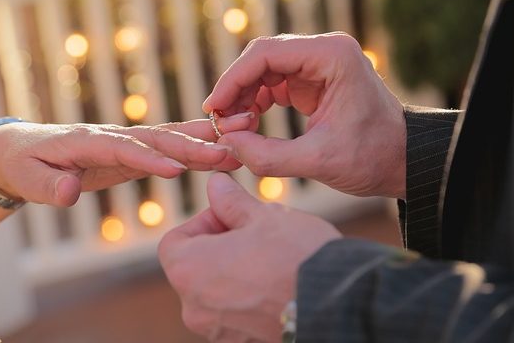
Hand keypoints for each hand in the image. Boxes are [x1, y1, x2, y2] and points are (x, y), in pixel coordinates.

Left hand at [0, 114, 251, 206]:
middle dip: (192, 146)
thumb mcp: (26, 179)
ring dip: (202, 139)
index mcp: (86, 143)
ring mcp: (123, 140)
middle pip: (156, 139)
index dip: (150, 159)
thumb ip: (47, 187)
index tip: (179, 170)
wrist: (21, 149)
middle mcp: (110, 136)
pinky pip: (166, 145)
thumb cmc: (23, 165)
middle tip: (228, 152)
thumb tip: (68, 192)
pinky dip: (192, 144)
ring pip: (168, 137)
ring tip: (239, 139)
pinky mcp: (131, 149)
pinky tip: (219, 144)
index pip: (123, 150)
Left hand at [159, 173, 340, 341]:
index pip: (175, 242)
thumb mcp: (263, 217)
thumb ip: (231, 202)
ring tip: (270, 257)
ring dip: (234, 272)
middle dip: (220, 246)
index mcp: (188, 271)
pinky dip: (247, 297)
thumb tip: (215, 185)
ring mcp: (216, 332)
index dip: (202, 222)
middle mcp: (194, 308)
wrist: (338, 306)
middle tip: (254, 233)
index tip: (231, 216)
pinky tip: (276, 283)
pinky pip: (235, 314)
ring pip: (215, 292)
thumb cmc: (296, 256)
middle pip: (194, 268)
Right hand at [203, 33, 406, 197]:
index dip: (233, 79)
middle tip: (219, 121)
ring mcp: (318, 64)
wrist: (403, 160)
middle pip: (261, 57)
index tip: (214, 108)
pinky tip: (248, 123)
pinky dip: (256, 101)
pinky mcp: (313, 81)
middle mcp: (324, 51)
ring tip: (233, 127)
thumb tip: (227, 142)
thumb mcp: (318, 161)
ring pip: (264, 70)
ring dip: (244, 95)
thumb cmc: (373, 157)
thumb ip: (267, 155)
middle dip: (236, 88)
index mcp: (332, 56)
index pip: (266, 54)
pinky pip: (273, 83)